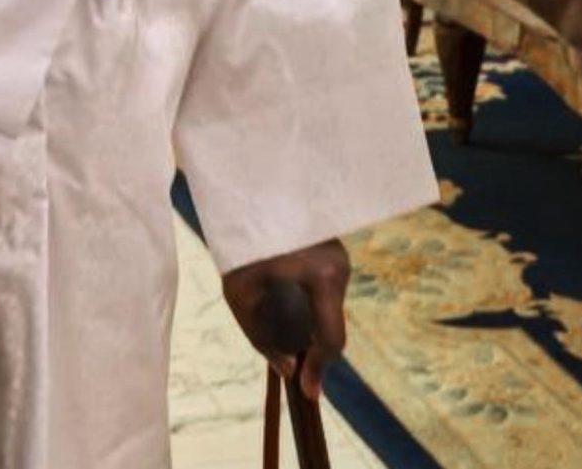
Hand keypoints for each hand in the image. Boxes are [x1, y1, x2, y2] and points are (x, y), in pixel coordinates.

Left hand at [222, 238, 349, 400]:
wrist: (249, 191)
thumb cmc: (241, 240)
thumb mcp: (240, 294)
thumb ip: (261, 339)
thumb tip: (286, 369)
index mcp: (324, 276)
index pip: (332, 338)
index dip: (319, 369)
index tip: (307, 390)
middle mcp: (340, 267)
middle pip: (332, 324)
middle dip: (312, 348)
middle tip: (291, 365)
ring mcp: (340, 256)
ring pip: (330, 308)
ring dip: (309, 325)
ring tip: (279, 326)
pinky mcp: (333, 250)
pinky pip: (326, 291)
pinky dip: (311, 307)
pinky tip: (286, 303)